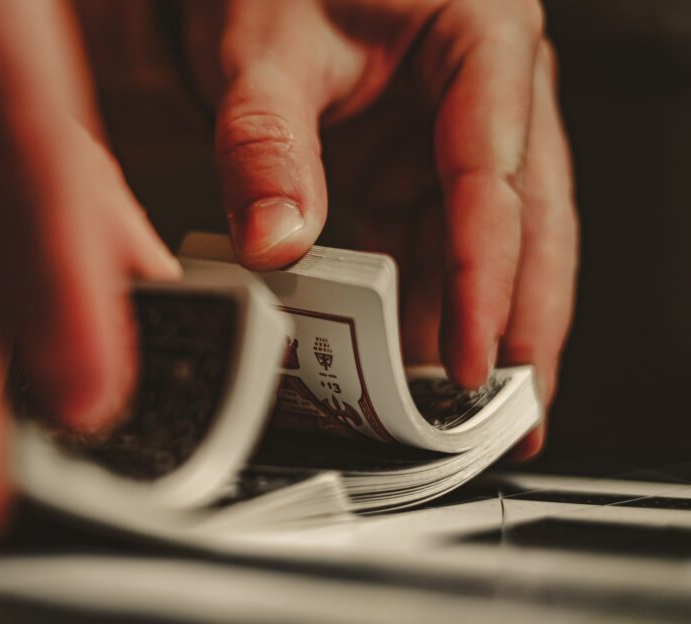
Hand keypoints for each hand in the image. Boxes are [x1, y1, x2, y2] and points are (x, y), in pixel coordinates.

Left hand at [184, 0, 577, 457]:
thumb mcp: (265, 49)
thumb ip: (265, 144)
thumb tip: (276, 246)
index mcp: (483, 39)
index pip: (496, 178)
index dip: (487, 278)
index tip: (470, 359)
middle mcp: (489, 94)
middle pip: (526, 225)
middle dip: (521, 327)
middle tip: (513, 416)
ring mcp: (456, 137)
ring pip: (487, 249)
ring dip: (477, 331)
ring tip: (466, 415)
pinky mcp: (418, 170)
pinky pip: (433, 249)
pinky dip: (426, 309)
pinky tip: (415, 364)